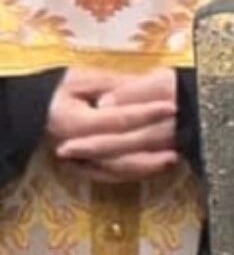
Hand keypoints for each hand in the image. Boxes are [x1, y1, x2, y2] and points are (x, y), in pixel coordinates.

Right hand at [47, 65, 179, 180]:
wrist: (31, 111)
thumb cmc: (56, 91)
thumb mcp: (81, 78)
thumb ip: (113, 85)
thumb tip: (146, 85)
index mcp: (73, 123)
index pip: (118, 120)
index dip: (146, 113)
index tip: (171, 106)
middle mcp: (74, 148)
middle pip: (121, 152)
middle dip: (154, 144)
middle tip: (181, 135)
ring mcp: (77, 162)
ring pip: (118, 170)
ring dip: (147, 165)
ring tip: (174, 157)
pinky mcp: (82, 169)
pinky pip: (112, 176)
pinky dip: (135, 172)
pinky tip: (154, 167)